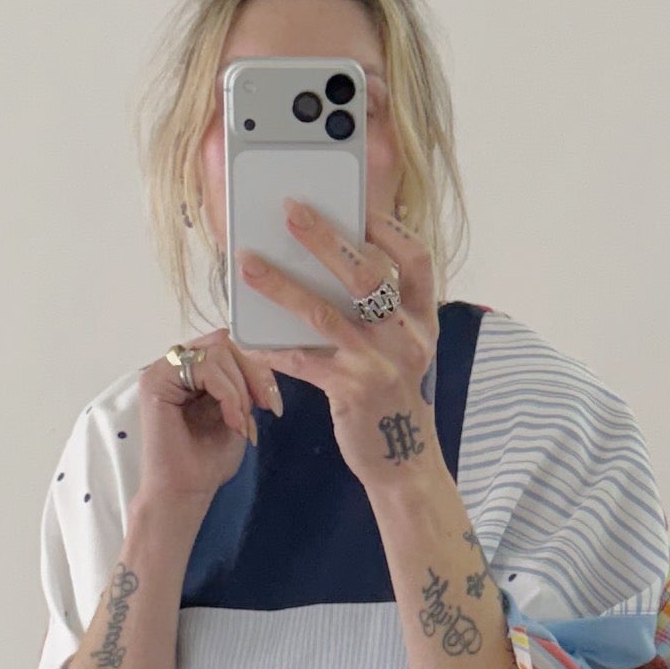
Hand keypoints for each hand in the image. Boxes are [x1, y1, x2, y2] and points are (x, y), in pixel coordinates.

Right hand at [134, 329, 283, 512]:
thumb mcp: (237, 413)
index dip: (256, 370)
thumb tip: (250, 349)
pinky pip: (205, 366)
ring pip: (217, 352)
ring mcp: (162, 370)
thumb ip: (240, 383)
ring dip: (239, 389)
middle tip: (265, 407)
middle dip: (253, 375)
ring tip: (240, 422)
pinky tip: (231, 420)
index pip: (228, 349)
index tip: (272, 405)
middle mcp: (174, 366)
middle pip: (224, 344)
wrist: (187, 493)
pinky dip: (228, 393)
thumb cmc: (208, 461)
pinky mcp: (156, 381)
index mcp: (192, 373)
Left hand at [236, 204, 439, 492]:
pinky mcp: (353, 391)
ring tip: (247, 264)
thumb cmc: (394, 398)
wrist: (404, 462)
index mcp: (422, 319)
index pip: (415, 259)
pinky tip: (247, 335)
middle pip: (366, 274)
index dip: (388, 228)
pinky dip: (273, 346)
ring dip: (282, 285)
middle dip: (326, 238)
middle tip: (290, 209)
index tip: (358, 206)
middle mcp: (407, 335)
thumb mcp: (402, 348)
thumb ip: (381, 312)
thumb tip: (329, 267)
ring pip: (325, 313)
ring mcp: (381, 363)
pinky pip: (303, 360)